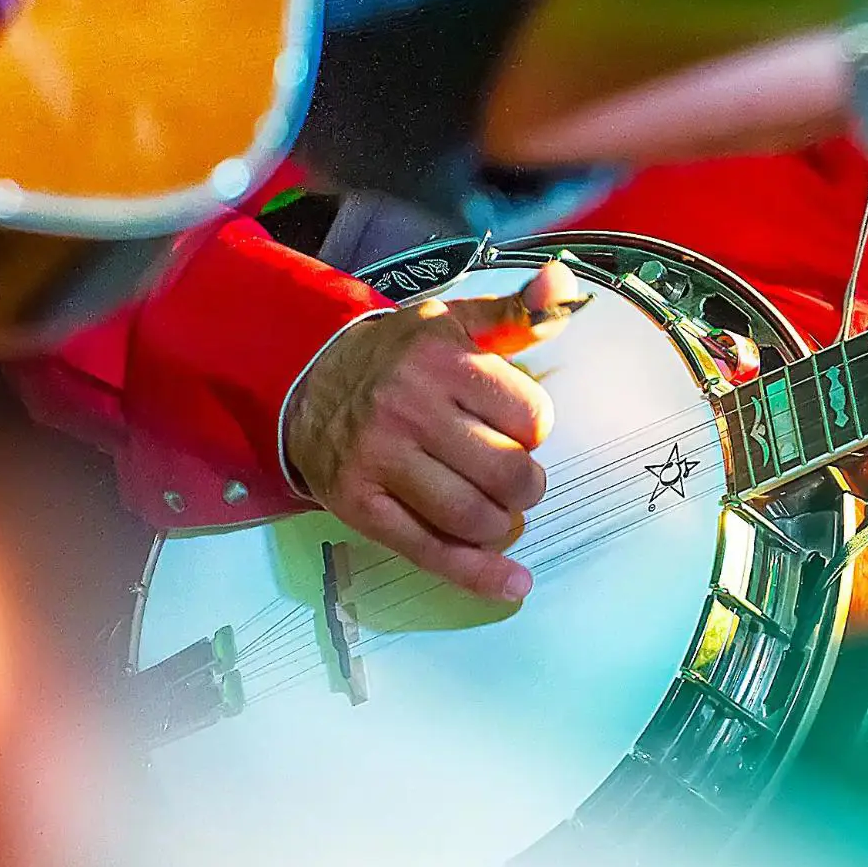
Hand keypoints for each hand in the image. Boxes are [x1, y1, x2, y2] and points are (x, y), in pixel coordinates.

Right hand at [283, 261, 587, 601]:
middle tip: (518, 481)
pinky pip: (429, 550)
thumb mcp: (456, 322)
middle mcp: (409, 407)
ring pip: (472, 517)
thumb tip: (562, 283)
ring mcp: (379, 459)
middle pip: (507, 473)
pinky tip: (512, 583)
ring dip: (503, 525)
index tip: (518, 428)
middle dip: (527, 485)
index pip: (531, 417)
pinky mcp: (357, 503)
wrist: (305, 378)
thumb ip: (518, 312)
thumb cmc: (401, 355)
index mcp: (442, 358)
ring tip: (500, 513)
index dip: (535, 429)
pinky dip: (478, 574)